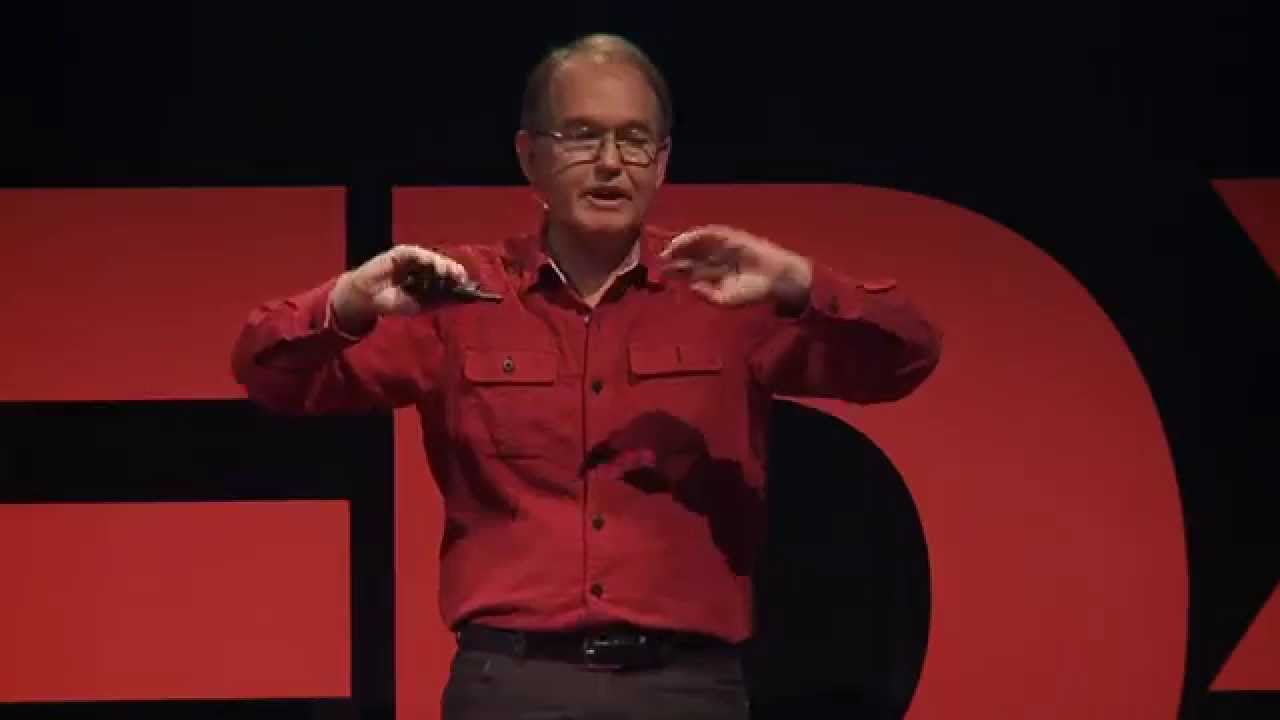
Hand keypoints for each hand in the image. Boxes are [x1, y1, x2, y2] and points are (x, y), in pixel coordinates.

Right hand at [330, 245, 467, 333]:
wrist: (368, 300)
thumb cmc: (392, 303)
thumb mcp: (419, 305)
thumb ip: (438, 300)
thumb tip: (461, 299)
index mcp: (428, 280)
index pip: (447, 277)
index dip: (457, 279)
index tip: (467, 285)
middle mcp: (422, 268)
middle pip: (442, 265)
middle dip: (453, 270)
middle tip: (461, 277)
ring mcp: (411, 260)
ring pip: (432, 258)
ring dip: (442, 264)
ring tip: (449, 273)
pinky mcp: (400, 254)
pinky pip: (416, 253)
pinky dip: (426, 258)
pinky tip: (433, 266)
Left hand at [660, 225, 812, 308]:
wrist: (776, 278)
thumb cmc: (752, 292)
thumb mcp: (726, 300)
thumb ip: (708, 296)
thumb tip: (690, 286)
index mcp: (709, 275)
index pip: (686, 271)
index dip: (673, 271)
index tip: (660, 273)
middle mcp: (712, 260)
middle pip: (687, 256)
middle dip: (673, 257)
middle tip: (658, 260)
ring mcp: (719, 247)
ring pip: (695, 243)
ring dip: (681, 245)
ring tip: (668, 250)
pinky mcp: (729, 237)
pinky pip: (709, 234)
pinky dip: (695, 235)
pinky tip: (684, 240)